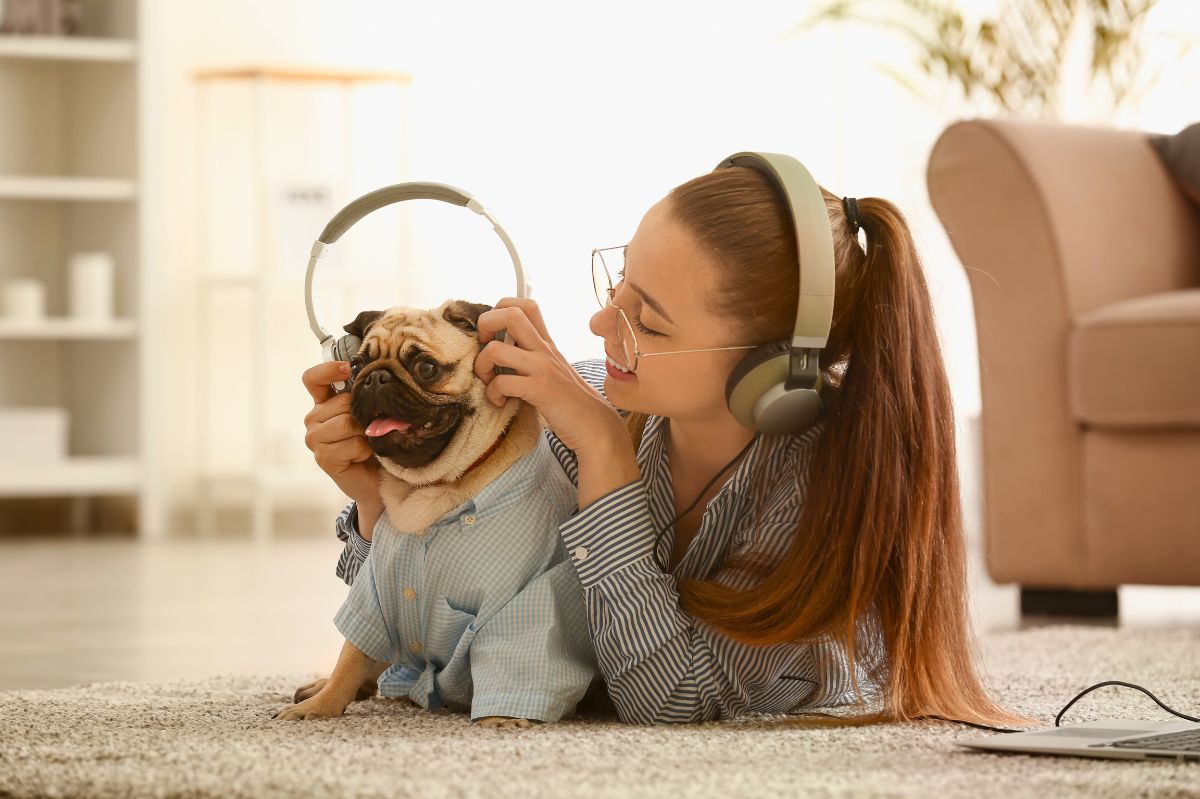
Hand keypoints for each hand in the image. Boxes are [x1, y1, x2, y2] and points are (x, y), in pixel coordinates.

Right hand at [302, 360, 381, 506]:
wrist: (378, 478)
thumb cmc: (376, 442)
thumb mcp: (371, 414)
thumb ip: (366, 399)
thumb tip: (374, 388)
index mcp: (324, 402)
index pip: (313, 379)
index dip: (328, 370)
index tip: (347, 370)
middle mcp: (314, 418)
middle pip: (341, 402)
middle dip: (364, 414)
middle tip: (372, 428)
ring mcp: (315, 439)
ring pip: (346, 423)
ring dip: (366, 434)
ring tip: (368, 442)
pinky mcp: (323, 458)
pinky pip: (351, 445)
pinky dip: (365, 450)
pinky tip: (363, 456)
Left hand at [472, 298, 627, 457]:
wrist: (594, 425)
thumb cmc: (570, 401)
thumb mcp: (553, 370)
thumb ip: (534, 356)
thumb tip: (504, 350)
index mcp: (546, 343)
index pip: (525, 305)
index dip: (500, 309)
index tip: (493, 333)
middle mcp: (544, 349)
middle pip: (510, 314)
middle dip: (485, 324)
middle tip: (483, 347)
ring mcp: (542, 368)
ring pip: (496, 349)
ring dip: (482, 365)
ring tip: (489, 381)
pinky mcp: (540, 389)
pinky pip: (502, 382)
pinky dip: (492, 393)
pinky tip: (500, 401)